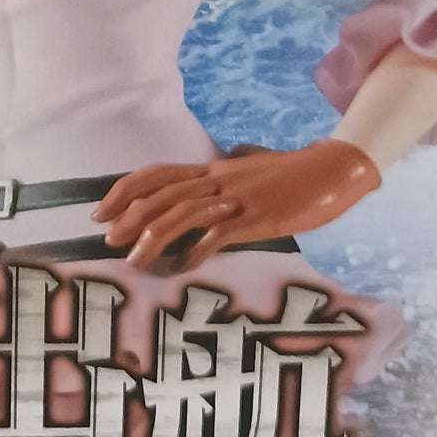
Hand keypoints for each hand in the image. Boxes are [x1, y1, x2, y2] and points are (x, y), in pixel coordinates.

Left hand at [95, 139, 381, 270]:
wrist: (334, 169)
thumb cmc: (295, 174)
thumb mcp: (254, 171)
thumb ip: (232, 174)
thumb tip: (225, 173)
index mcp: (213, 171)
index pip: (157, 174)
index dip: (125, 190)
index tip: (102, 211)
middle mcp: (218, 180)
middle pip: (162, 192)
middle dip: (129, 215)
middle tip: (108, 238)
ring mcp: (237, 199)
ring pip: (183, 212)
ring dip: (154, 236)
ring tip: (134, 259)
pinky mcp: (257, 218)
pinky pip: (219, 235)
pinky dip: (196, 251)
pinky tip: (182, 267)